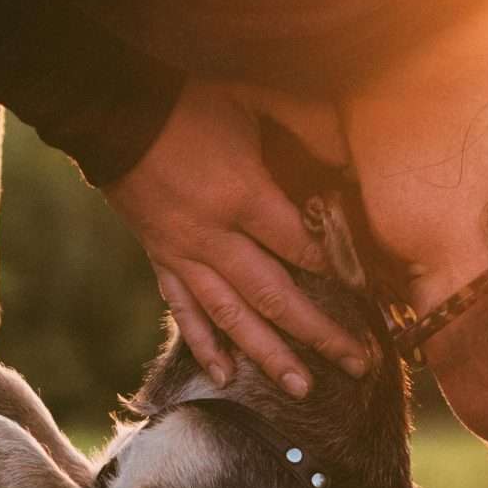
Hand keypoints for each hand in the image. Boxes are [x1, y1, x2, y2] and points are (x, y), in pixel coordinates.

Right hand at [102, 81, 369, 395]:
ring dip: (269, 356)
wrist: (113, 110)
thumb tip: (351, 162)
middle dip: (320, 334)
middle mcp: (214, 237)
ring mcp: (184, 254)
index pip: (303, 249)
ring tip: (303, 388)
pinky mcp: (161, 258)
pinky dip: (205, 344)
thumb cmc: (189, 99)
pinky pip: (184, 310)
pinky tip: (226, 375)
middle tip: (358, 365)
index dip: (342, 273)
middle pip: (276, 297)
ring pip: (232, 317)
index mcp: (243, 197)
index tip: (374, 299)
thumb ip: (306, 127)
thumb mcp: (253, 99)